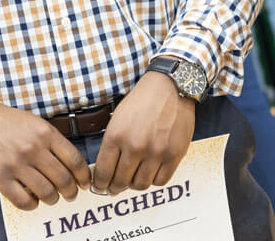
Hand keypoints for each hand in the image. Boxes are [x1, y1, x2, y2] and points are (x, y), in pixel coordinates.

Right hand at [0, 102, 90, 209]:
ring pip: (46, 193)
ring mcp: (15, 164)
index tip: (84, 183)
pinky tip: (32, 199)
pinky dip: (32, 205)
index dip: (83, 177)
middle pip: (63, 179)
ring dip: (53, 199)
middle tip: (70, 194)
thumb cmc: (9, 124)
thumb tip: (74, 168)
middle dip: (71, 192)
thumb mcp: (36, 123)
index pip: (75, 161)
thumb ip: (53, 143)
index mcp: (45, 133)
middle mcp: (32, 148)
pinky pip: (23, 201)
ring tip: (51, 197)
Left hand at [92, 68, 194, 195]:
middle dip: (115, 188)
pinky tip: (150, 173)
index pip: (103, 172)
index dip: (100, 184)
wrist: (169, 87)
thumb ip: (112, 144)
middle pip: (120, 182)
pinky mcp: (174, 155)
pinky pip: (160, 180)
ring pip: (140, 185)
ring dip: (134, 184)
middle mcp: (135, 146)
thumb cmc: (142, 101)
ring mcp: (156, 152)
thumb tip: (106, 170)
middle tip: (115, 187)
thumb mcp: (117, 118)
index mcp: (116, 136)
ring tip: (134, 178)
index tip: (101, 186)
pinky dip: (154, 180)